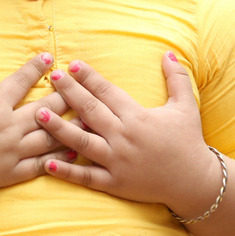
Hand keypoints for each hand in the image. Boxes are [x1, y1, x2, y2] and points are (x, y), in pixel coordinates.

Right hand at [0, 39, 75, 202]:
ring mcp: (11, 151)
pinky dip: (59, 159)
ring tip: (89, 119)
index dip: (36, 68)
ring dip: (70, 127)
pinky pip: (41, 164)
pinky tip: (75, 151)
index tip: (51, 57)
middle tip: (83, 87)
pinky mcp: (11, 172)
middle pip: (45, 109)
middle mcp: (6, 127)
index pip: (20, 82)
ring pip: (49, 137)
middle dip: (66, 97)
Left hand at [35, 52, 222, 214]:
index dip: (90, 77)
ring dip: (59, 128)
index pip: (108, 93)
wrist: (195, 183)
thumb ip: (177, 78)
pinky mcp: (114, 183)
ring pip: (82, 143)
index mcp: (138, 117)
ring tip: (39, 115)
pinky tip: (46, 164)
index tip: (73, 64)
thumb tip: (168, 52)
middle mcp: (124, 138)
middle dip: (70, 93)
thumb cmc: (189, 142)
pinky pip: (86, 177)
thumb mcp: (186, 107)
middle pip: (90, 112)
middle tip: (52, 78)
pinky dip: (66, 172)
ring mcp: (117, 162)